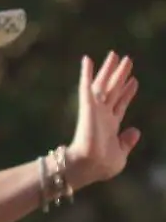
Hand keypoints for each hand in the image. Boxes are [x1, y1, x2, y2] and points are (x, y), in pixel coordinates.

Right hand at [64, 51, 140, 186]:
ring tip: (115, 54)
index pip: (120, 104)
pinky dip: (86, 73)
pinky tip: (87, 59)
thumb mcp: (121, 154)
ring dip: (108, 69)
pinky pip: (86, 86)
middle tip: (127, 60)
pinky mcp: (87, 106)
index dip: (127, 92)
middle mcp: (102, 115)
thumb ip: (127, 142)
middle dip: (120, 75)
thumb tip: (135, 130)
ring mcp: (94, 110)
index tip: (133, 80)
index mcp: (110, 126)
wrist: (87, 166)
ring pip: (103, 84)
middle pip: (113, 90)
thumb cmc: (102, 166)